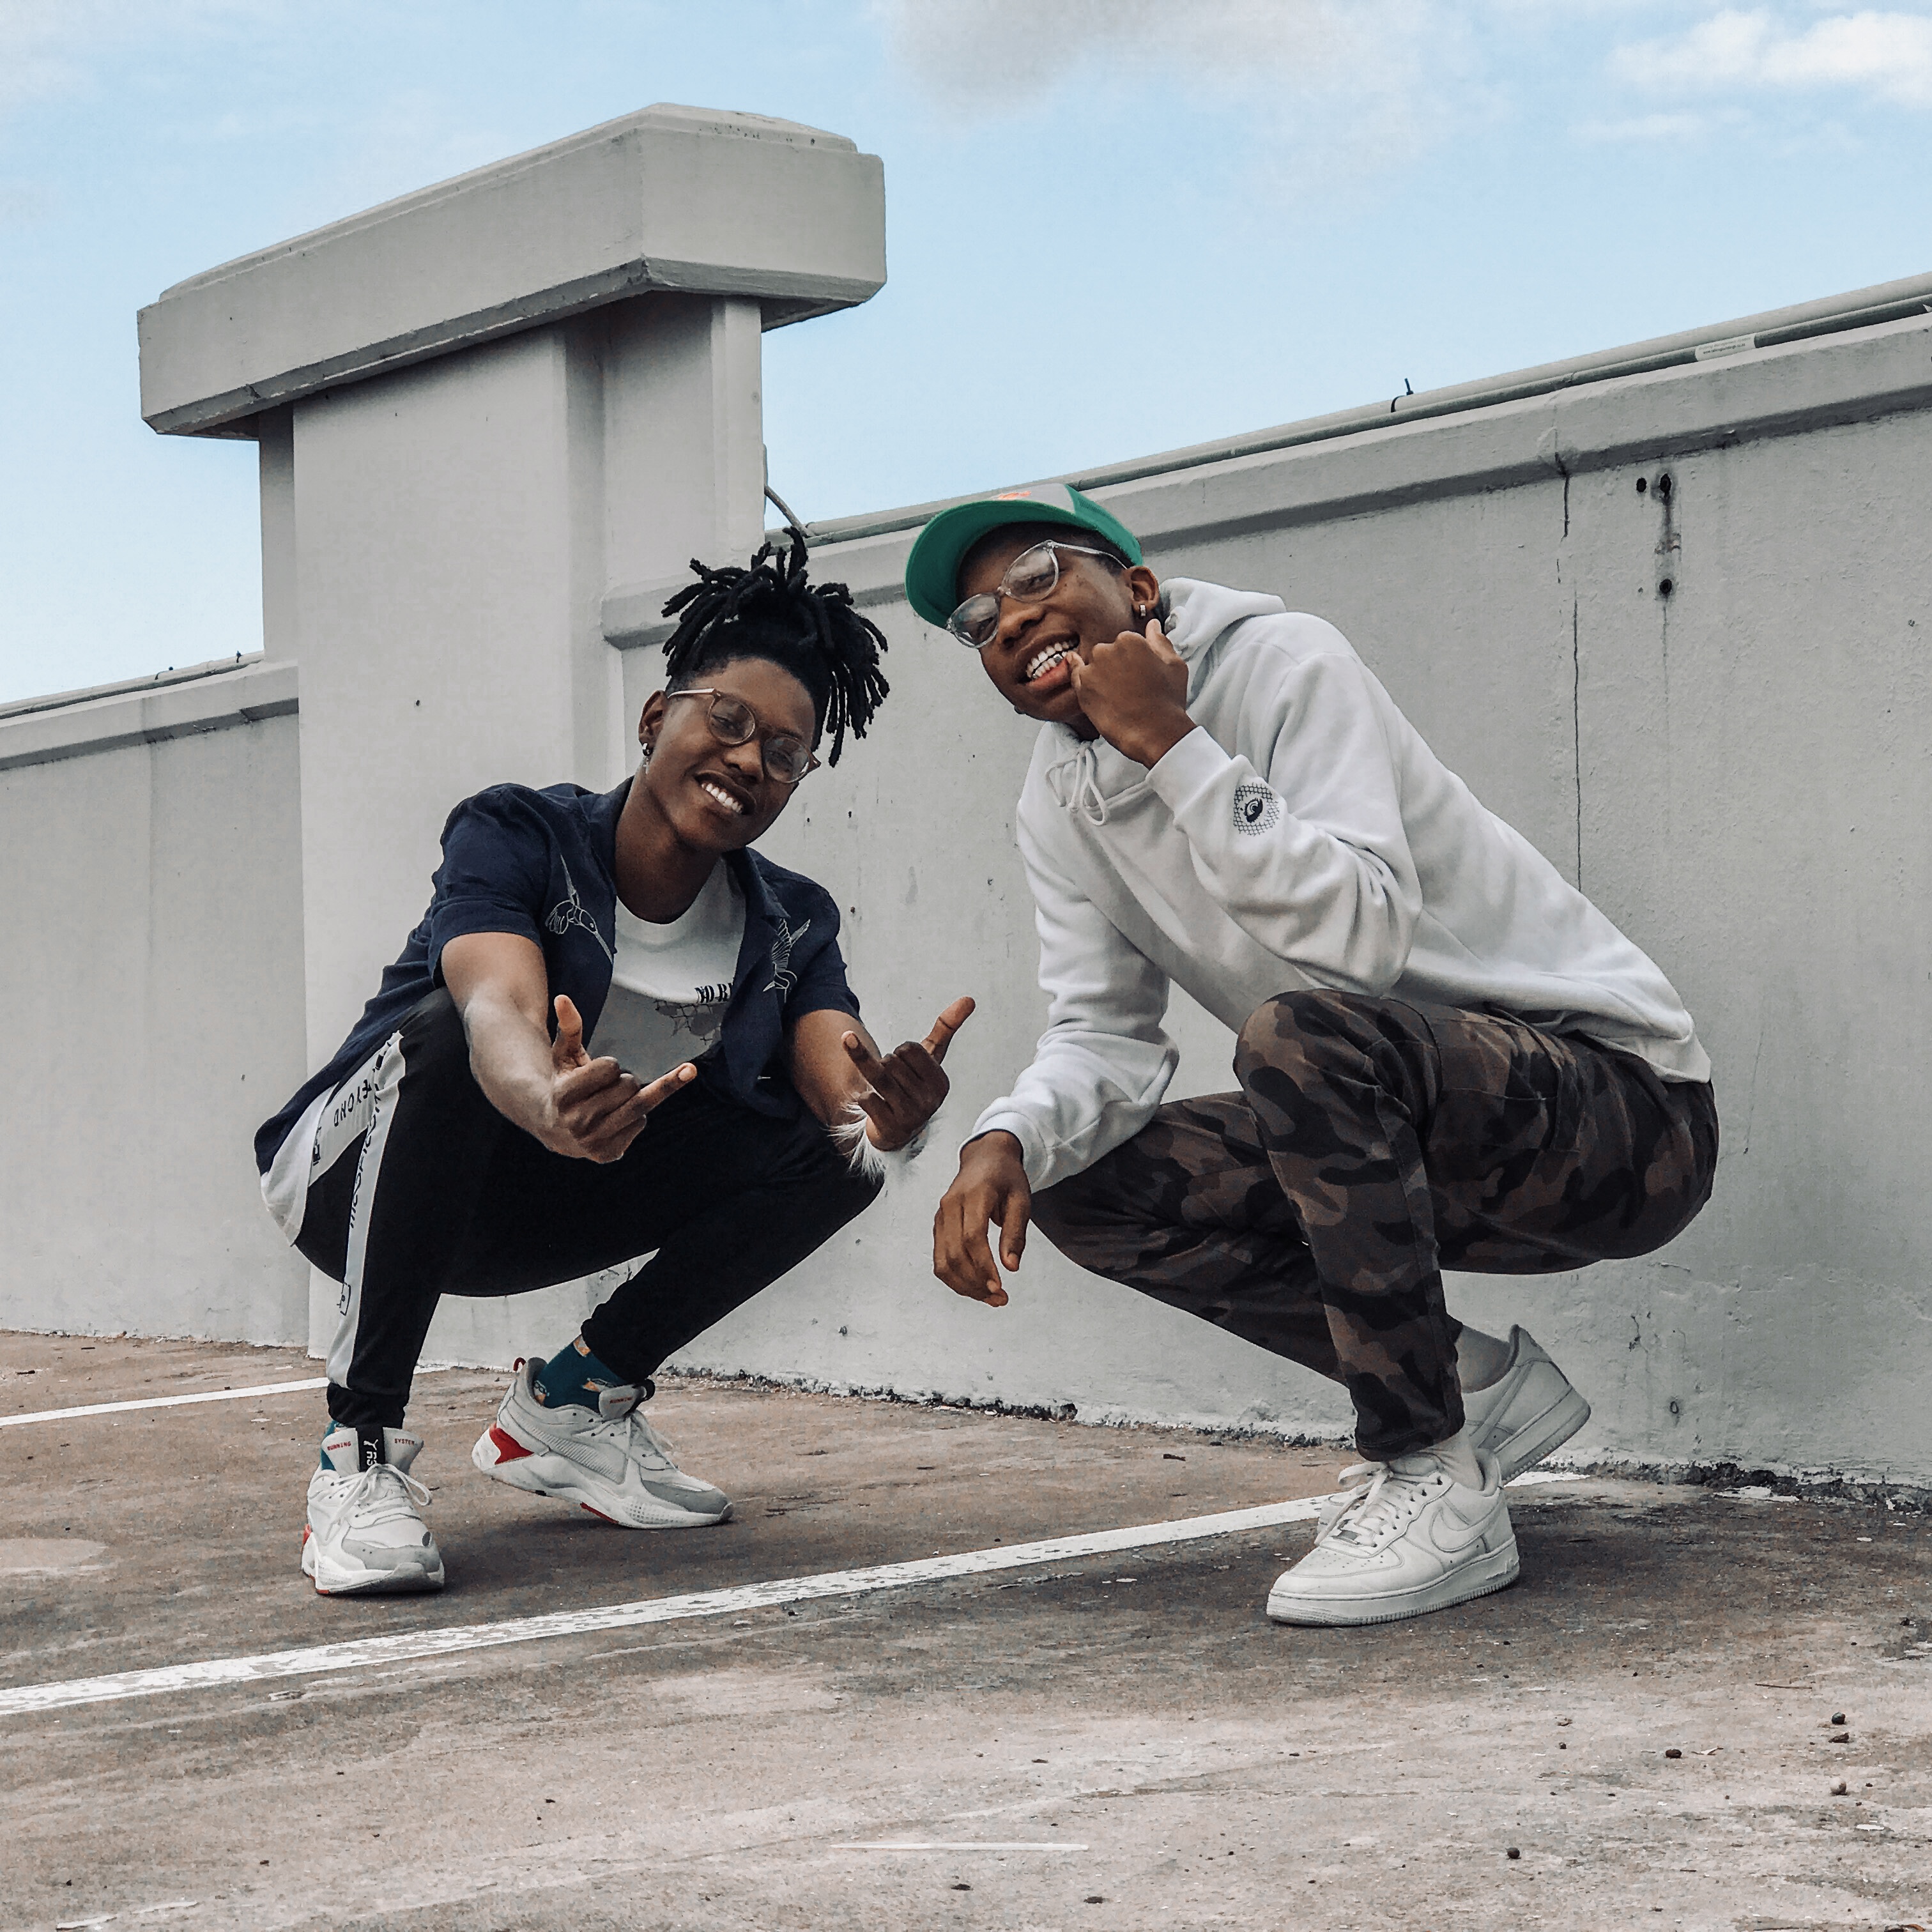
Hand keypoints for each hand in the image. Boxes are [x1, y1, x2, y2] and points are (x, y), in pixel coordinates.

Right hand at [542, 994, 692, 1162]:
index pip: (610, 1067)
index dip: (608, 1066)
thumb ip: (569, 1027)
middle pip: (629, 1086)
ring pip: (639, 1107)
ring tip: (613, 1100)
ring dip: (633, 1097)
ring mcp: (592, 1141)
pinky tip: (615, 1118)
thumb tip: (563, 998)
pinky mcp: (607, 1154)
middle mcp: (575, 1122)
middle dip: (623, 1080)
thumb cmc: (564, 1083)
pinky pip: (641, 1123)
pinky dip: (636, 1116)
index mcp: (563, 1095)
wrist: (554, 1126)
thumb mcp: (564, 1055)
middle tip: (605, 1088)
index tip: (596, 1073)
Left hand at [841, 996, 973, 1150]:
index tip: (905, 1067)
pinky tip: (875, 1106)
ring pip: (878, 1077)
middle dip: (885, 1066)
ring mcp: (911, 1117)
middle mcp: (930, 1101)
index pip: (910, 1048)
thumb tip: (969, 998)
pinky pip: (866, 1098)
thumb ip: (946, 1028)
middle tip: (893, 1082)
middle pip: (891, 1062)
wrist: (896, 1131)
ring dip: (872, 1075)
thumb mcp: (930, 1058)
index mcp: (941, 1083)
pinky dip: (864, 1097)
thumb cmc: (913, 1086)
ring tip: (874, 1082)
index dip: (900, 1052)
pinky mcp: (890, 1129)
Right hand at [932, 1130, 1030, 1306]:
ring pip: (943, 1261)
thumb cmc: (1005, 1177)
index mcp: (974, 1195)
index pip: (973, 1237)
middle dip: (976, 1282)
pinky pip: (940, 1259)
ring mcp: (940, 1216)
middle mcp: (950, 1205)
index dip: (984, 1265)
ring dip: (964, 1286)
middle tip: (1000, 1299)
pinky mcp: (938, 1226)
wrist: (985, 1158)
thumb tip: (1011, 1266)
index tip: (999, 1287)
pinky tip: (974, 1286)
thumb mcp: (1021, 1200)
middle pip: (955, 1254)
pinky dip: (955, 1278)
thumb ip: (1015, 1233)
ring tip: (989, 1298)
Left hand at [1070, 619, 1192, 767]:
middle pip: (1106, 652)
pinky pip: (1076, 677)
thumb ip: (1160, 641)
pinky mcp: (1082, 690)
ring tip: (1116, 694)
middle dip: (1114, 664)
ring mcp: (1092, 670)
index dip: (1132, 658)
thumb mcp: (1174, 665)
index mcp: (1130, 640)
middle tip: (1128, 686)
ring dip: (1100, 674)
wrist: (1154, 732)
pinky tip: (1086, 679)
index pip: (1126, 642)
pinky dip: (1080, 677)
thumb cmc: (1168, 700)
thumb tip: (1152, 625)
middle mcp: (1107, 650)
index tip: (1138, 673)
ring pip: (1092, 665)